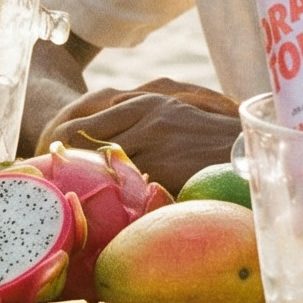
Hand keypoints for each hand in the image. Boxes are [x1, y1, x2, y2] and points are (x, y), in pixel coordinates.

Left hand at [41, 78, 241, 195]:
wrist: (244, 148)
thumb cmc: (209, 133)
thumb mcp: (174, 107)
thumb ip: (141, 108)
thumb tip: (111, 109)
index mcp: (147, 102)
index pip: (95, 120)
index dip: (74, 139)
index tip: (59, 153)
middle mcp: (146, 116)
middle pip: (94, 139)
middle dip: (76, 158)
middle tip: (57, 175)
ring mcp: (153, 139)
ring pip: (109, 160)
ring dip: (95, 176)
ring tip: (78, 192)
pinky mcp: (162, 164)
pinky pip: (131, 180)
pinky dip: (120, 190)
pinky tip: (112, 201)